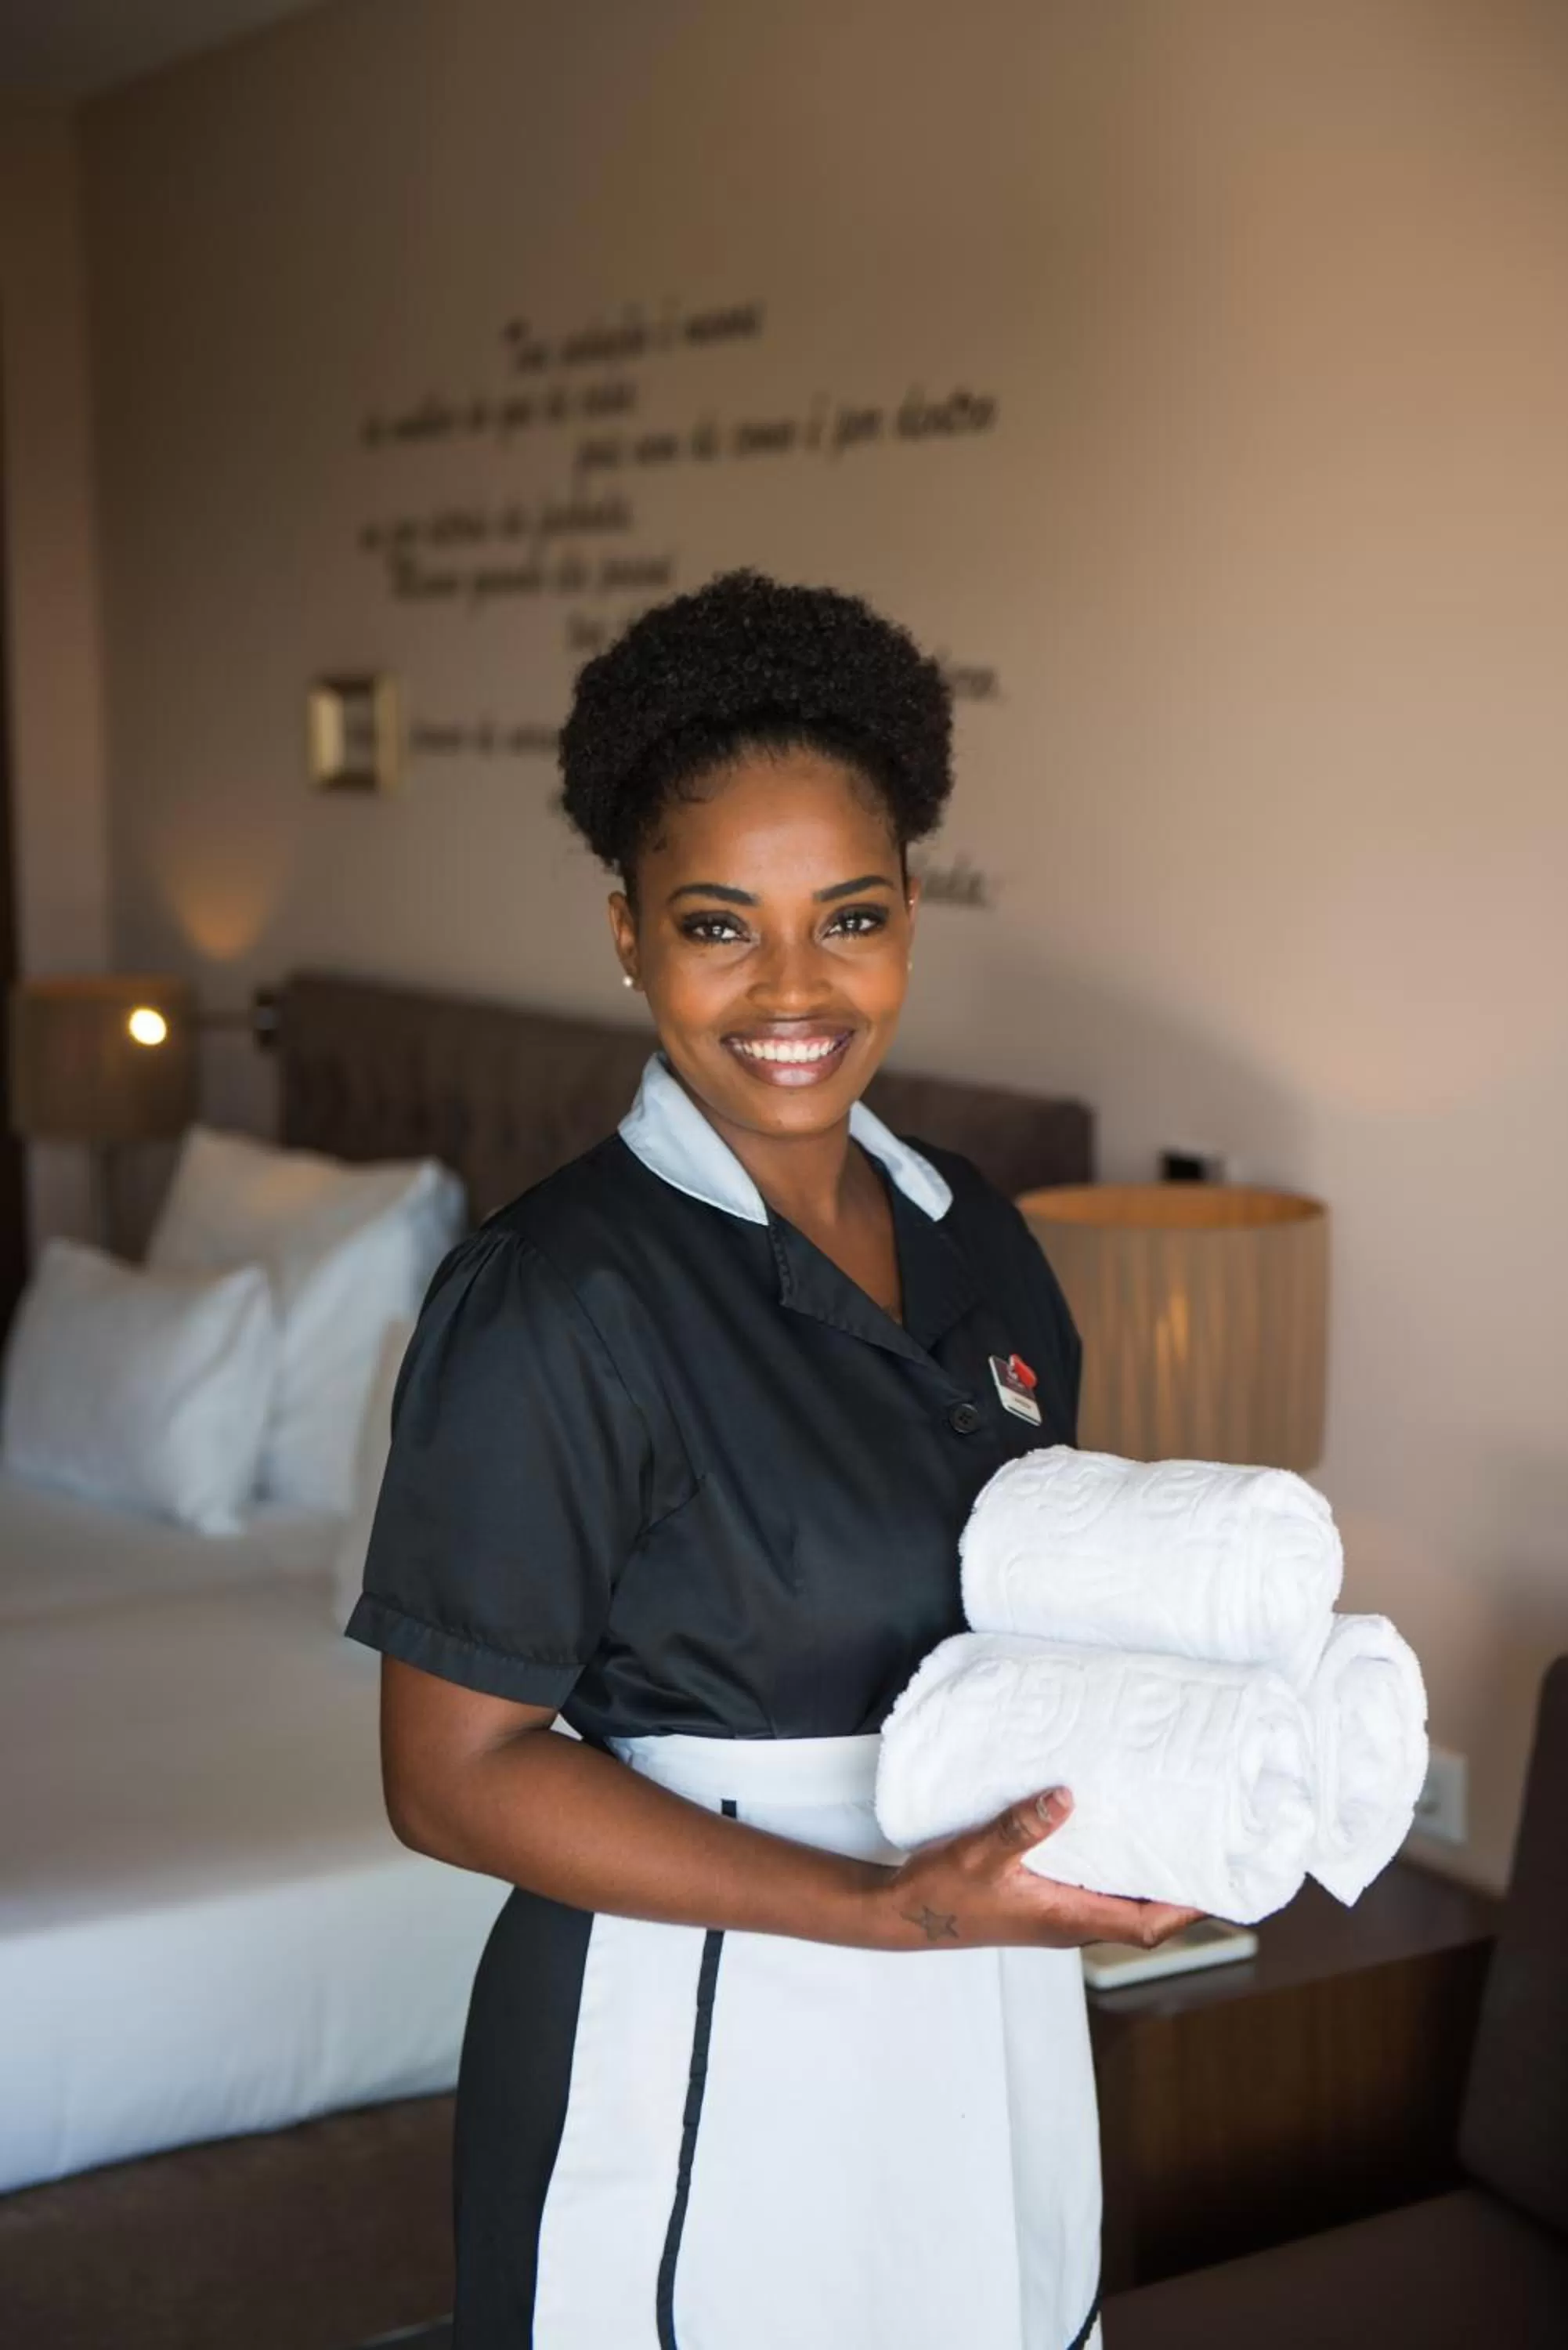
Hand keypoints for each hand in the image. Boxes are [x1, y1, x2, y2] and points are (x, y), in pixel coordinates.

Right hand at [876, 1786, 1207, 1951]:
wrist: (905, 1914)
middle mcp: (1068, 1922)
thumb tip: (1066, 1797)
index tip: (1217, 1884)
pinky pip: (1091, 1890)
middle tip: (1207, 1851)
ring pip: (1117, 1904)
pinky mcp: (1039, 1902)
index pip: (1144, 1926)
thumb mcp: (980, 1852)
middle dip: (1178, 1892)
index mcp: (1065, 1919)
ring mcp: (1054, 1914)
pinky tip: (1110, 1835)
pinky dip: (1113, 1870)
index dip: (1185, 1909)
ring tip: (1171, 1837)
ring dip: (1146, 1880)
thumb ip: (1022, 1825)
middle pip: (1141, 1917)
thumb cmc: (943, 1893)